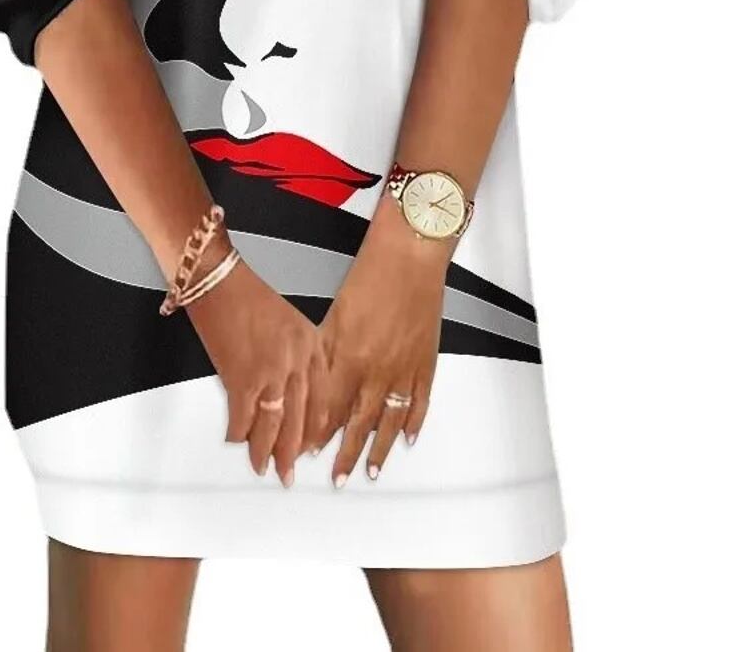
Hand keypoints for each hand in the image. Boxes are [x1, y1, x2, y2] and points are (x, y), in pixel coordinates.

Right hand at [185, 234, 328, 486]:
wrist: (217, 277)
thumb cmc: (245, 294)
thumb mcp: (287, 321)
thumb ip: (294, 356)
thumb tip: (287, 393)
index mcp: (310, 343)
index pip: (322, 398)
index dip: (316, 428)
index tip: (312, 447)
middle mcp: (296, 358)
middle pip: (300, 417)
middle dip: (293, 451)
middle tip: (288, 472)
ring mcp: (272, 370)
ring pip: (274, 424)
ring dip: (266, 452)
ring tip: (263, 468)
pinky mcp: (243, 376)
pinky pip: (243, 419)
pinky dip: (238, 435)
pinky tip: (235, 442)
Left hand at [318, 191, 452, 485]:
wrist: (411, 254)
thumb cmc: (371, 273)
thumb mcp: (335, 312)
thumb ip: (324, 350)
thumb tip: (313, 379)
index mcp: (349, 357)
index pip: (329, 407)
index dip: (318, 432)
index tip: (307, 451)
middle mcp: (377, 370)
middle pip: (358, 423)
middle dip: (345, 454)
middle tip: (337, 479)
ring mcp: (405, 368)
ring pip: (389, 420)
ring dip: (377, 449)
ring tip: (369, 472)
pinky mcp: (426, 359)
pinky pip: (419, 402)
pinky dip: (413, 423)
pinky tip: (407, 438)